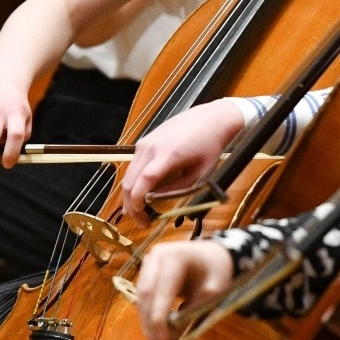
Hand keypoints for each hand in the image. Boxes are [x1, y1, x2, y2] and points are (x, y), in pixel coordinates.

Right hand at [120, 100, 245, 223]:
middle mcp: (151, 147)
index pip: (142, 182)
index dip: (137, 203)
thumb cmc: (210, 145)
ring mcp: (145, 142)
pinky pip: (134, 164)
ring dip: (131, 194)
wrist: (211, 118)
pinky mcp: (145, 140)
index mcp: (167, 154)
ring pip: (128, 174)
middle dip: (131, 205)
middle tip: (142, 221)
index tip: (142, 218)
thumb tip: (156, 202)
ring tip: (142, 210)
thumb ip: (176, 189)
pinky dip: (135, 181)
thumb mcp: (199, 173)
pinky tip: (144, 192)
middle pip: (129, 181)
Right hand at [134, 241, 233, 339]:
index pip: (161, 290)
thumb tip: (173, 333)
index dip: (159, 318)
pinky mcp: (146, 272)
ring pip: (140, 297)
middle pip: (145, 294)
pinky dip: (149, 315)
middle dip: (150, 324)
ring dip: (147, 322)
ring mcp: (149, 262)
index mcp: (175, 256)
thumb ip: (195, 308)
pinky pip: (143, 296)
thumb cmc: (216, 270)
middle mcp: (156, 256)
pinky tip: (157, 331)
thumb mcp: (215, 289)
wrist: (212, 254)